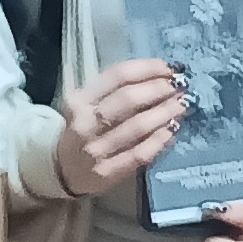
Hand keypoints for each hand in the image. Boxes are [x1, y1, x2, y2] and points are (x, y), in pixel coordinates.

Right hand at [56, 58, 185, 198]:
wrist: (62, 170)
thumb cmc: (83, 129)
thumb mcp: (87, 103)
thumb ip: (116, 89)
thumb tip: (160, 75)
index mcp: (79, 100)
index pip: (117, 76)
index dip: (147, 69)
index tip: (168, 68)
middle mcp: (85, 123)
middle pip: (127, 99)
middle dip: (158, 90)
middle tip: (178, 87)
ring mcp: (96, 149)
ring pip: (136, 127)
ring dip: (164, 113)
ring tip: (181, 106)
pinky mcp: (107, 172)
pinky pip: (139, 154)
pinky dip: (159, 141)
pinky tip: (171, 131)